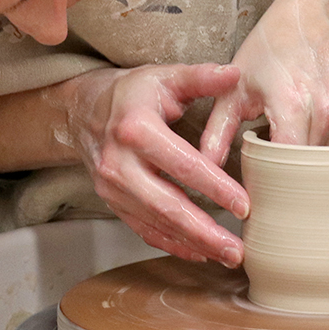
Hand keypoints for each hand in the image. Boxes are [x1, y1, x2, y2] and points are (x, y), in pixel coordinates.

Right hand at [60, 63, 247, 266]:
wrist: (84, 109)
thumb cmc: (132, 93)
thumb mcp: (165, 77)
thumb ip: (201, 77)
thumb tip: (235, 74)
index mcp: (136, 129)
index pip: (183, 165)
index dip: (215, 187)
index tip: (244, 205)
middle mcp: (119, 163)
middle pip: (167, 205)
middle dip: (205, 231)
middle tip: (237, 250)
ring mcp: (112, 187)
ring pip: (157, 223)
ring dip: (194, 243)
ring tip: (228, 255)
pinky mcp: (112, 202)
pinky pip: (143, 229)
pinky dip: (172, 244)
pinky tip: (199, 252)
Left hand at [199, 0, 328, 163]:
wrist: (316, 17)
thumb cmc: (272, 48)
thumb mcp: (235, 87)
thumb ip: (217, 130)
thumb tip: (204, 166)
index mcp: (294, 104)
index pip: (286, 167)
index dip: (268, 179)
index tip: (253, 182)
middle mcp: (328, 112)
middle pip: (307, 170)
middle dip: (285, 176)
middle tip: (266, 172)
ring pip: (326, 165)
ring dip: (305, 165)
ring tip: (285, 146)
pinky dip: (323, 153)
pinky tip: (306, 137)